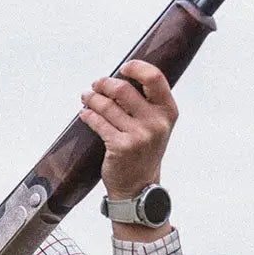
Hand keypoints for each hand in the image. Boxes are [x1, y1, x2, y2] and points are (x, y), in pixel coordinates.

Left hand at [78, 60, 178, 200]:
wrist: (139, 187)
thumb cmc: (145, 152)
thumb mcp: (156, 126)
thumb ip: (146, 103)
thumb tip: (121, 78)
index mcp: (168, 112)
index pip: (154, 78)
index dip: (136, 68)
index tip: (123, 68)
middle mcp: (156, 123)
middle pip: (123, 88)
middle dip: (104, 84)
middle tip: (96, 85)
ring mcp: (139, 135)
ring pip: (107, 105)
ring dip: (92, 98)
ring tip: (86, 97)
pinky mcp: (121, 146)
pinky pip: (98, 122)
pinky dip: (88, 115)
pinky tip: (85, 114)